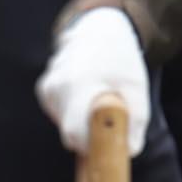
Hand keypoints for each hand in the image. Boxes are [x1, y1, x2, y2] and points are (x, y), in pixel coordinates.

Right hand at [36, 8, 152, 157]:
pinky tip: (85, 93)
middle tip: (109, 121)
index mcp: (80, 84)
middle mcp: (57, 86)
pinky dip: (73, 112)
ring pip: (64, 124)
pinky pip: (59, 113)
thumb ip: (135, 121)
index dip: (92, 146)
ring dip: (82, 122)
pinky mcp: (44, 89)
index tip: (107, 144)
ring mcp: (48, 87)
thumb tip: (129, 150)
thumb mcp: (137, 89)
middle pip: (70, 133)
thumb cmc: (121, 61)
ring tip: (98, 100)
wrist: (98, 31)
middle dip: (90, 135)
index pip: (75, 133)